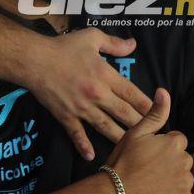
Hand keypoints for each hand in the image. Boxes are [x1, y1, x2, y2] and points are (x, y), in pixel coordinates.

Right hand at [27, 28, 152, 160]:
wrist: (34, 61)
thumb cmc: (63, 47)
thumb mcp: (91, 37)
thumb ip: (114, 43)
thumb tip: (133, 44)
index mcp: (105, 75)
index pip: (132, 93)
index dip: (147, 104)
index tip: (159, 112)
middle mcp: (97, 95)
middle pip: (124, 113)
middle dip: (140, 125)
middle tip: (154, 135)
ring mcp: (81, 108)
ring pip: (106, 127)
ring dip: (120, 138)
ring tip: (133, 148)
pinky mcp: (66, 116)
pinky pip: (77, 134)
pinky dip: (84, 146)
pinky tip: (91, 156)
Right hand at [106, 89, 193, 193]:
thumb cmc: (124, 161)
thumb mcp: (136, 133)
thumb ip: (155, 113)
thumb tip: (164, 91)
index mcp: (175, 142)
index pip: (177, 141)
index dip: (162, 147)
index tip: (148, 155)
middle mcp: (185, 161)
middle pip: (182, 159)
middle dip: (170, 162)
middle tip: (148, 169)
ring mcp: (185, 182)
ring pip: (183, 177)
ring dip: (173, 179)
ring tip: (151, 183)